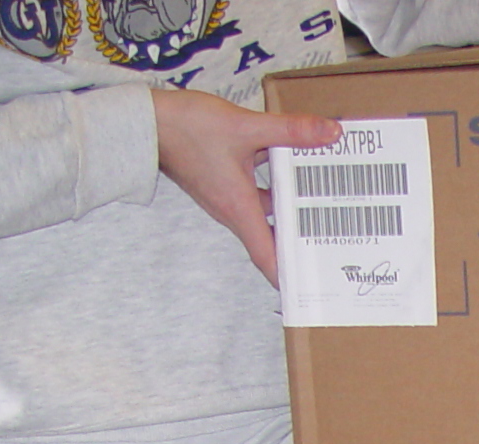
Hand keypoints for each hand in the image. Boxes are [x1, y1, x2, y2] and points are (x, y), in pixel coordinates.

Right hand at [151, 87, 340, 284]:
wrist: (148, 120)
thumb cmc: (187, 128)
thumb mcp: (245, 126)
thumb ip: (290, 130)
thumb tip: (330, 133)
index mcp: (239, 208)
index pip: (267, 258)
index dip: (288, 278)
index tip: (310, 289)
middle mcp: (231, 210)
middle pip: (271, 239)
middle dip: (299, 243)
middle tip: (331, 245)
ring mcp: (225, 197)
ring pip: (265, 212)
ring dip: (289, 210)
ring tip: (322, 205)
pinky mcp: (222, 182)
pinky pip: (254, 194)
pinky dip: (274, 187)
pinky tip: (291, 168)